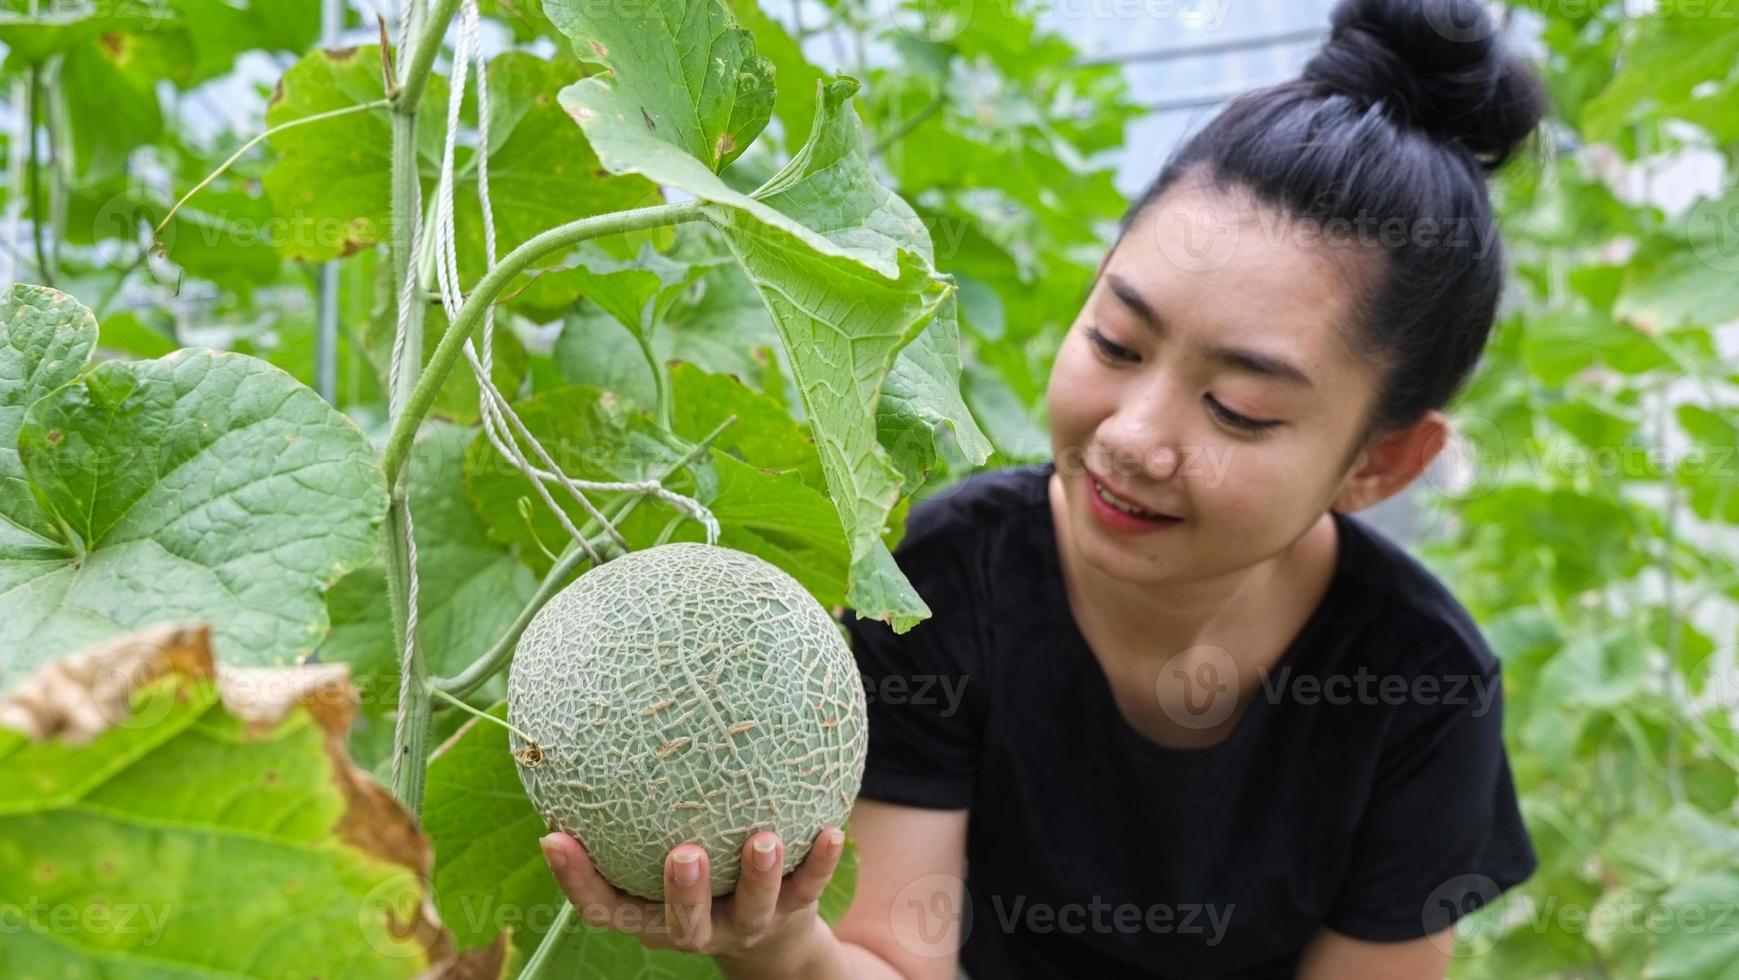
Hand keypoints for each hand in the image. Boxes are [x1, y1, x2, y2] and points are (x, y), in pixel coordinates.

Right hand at [540, 826, 847, 962]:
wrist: (770, 933)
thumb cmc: (699, 868)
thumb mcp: (658, 846)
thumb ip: (636, 807)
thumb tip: (600, 720)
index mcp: (648, 911)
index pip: (601, 905)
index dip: (574, 878)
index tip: (554, 836)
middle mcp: (692, 926)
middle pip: (680, 921)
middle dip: (682, 892)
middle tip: (683, 854)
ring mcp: (743, 923)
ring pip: (751, 909)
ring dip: (758, 877)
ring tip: (765, 839)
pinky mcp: (790, 914)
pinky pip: (807, 890)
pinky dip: (820, 863)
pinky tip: (832, 830)